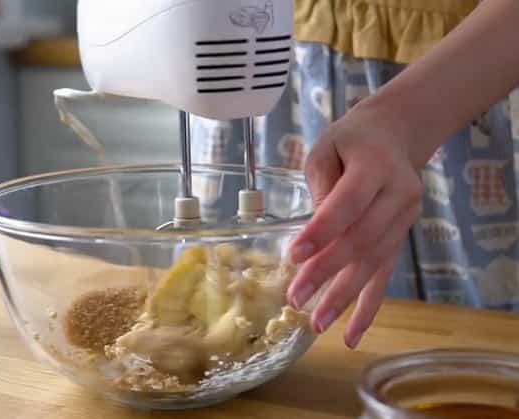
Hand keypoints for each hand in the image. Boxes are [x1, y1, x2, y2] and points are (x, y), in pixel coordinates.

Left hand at [286, 100, 424, 348]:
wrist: (395, 135)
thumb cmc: (350, 142)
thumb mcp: (325, 150)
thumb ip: (320, 187)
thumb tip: (310, 237)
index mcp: (377, 165)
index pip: (348, 204)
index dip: (322, 232)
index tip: (294, 257)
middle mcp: (399, 194)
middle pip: (362, 240)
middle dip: (328, 273)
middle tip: (297, 298)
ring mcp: (406, 219)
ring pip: (375, 263)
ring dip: (345, 296)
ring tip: (318, 324)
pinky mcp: (402, 237)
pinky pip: (385, 275)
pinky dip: (369, 307)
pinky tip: (351, 334)